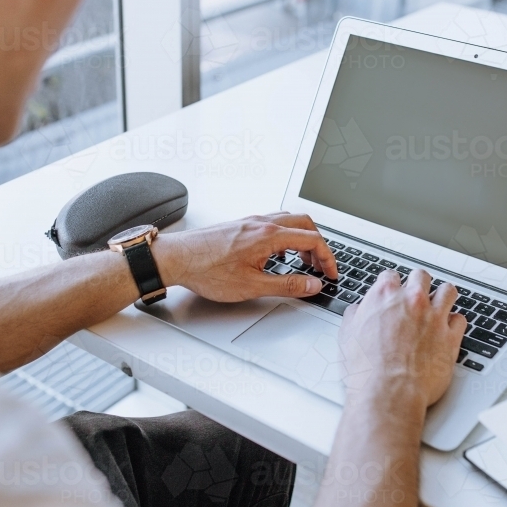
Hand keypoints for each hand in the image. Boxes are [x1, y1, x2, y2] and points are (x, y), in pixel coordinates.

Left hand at [155, 212, 337, 302]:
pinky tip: (278, 253)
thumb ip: (287, 285)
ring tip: (303, 261)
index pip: (312, 239)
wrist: (176, 258)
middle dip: (318, 244)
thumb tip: (312, 285)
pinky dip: (286, 236)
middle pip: (304, 223)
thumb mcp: (252, 286)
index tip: (331, 273)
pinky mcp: (240, 226)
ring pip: (288, 220)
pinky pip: (273, 223)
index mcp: (268, 235)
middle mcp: (261, 223)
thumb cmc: (206, 270)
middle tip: (321, 266)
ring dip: (302, 238)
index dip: (328, 258)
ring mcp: (250, 222)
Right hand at [339, 270, 466, 415]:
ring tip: (439, 304)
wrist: (388, 392)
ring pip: (447, 291)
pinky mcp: (450, 336)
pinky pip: (460, 319)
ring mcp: (434, 316)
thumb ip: (356, 315)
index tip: (392, 292)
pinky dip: (454, 322)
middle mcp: (412, 300)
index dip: (391, 284)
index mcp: (384, 295)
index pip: (390, 275)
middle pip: (421, 276)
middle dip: (418, 284)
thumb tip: (359, 310)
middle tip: (415, 296)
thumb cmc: (367, 368)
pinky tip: (448, 328)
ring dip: (442, 296)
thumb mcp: (347, 335)